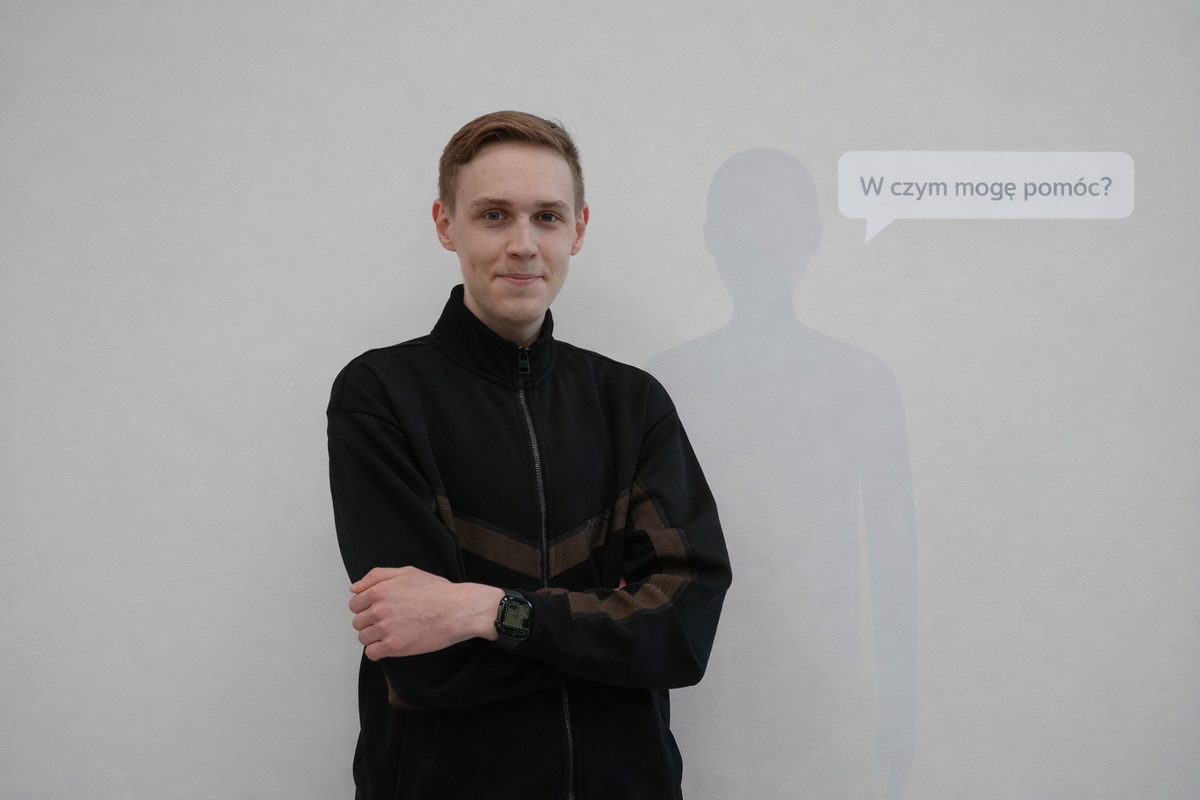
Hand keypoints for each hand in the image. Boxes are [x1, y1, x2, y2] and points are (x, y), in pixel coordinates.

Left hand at [349, 566, 504, 660]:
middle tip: (389, 621)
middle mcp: (379, 609)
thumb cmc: (437, 591)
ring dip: (374, 637)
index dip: (365, 607)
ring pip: (363, 638)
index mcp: (380, 590)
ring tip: (392, 632)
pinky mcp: (394, 647)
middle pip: (357, 622)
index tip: (377, 610)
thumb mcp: (407, 573)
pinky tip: (391, 644)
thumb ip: (377, 576)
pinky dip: (378, 651)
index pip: (354, 604)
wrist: (457, 610)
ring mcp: (385, 629)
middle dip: (369, 622)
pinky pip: (371, 653)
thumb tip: (354, 588)